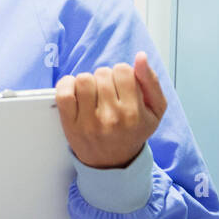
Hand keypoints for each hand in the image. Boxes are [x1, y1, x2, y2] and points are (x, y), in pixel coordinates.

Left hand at [56, 51, 165, 168]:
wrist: (113, 162)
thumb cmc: (134, 131)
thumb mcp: (154, 110)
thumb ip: (151, 82)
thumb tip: (140, 57)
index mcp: (134, 112)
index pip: (123, 71)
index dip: (121, 73)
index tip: (121, 84)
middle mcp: (111, 117)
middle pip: (102, 73)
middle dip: (105, 78)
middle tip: (107, 92)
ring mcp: (88, 121)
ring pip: (83, 79)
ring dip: (87, 81)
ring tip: (93, 93)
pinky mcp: (70, 123)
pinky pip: (64, 92)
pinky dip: (67, 85)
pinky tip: (75, 91)